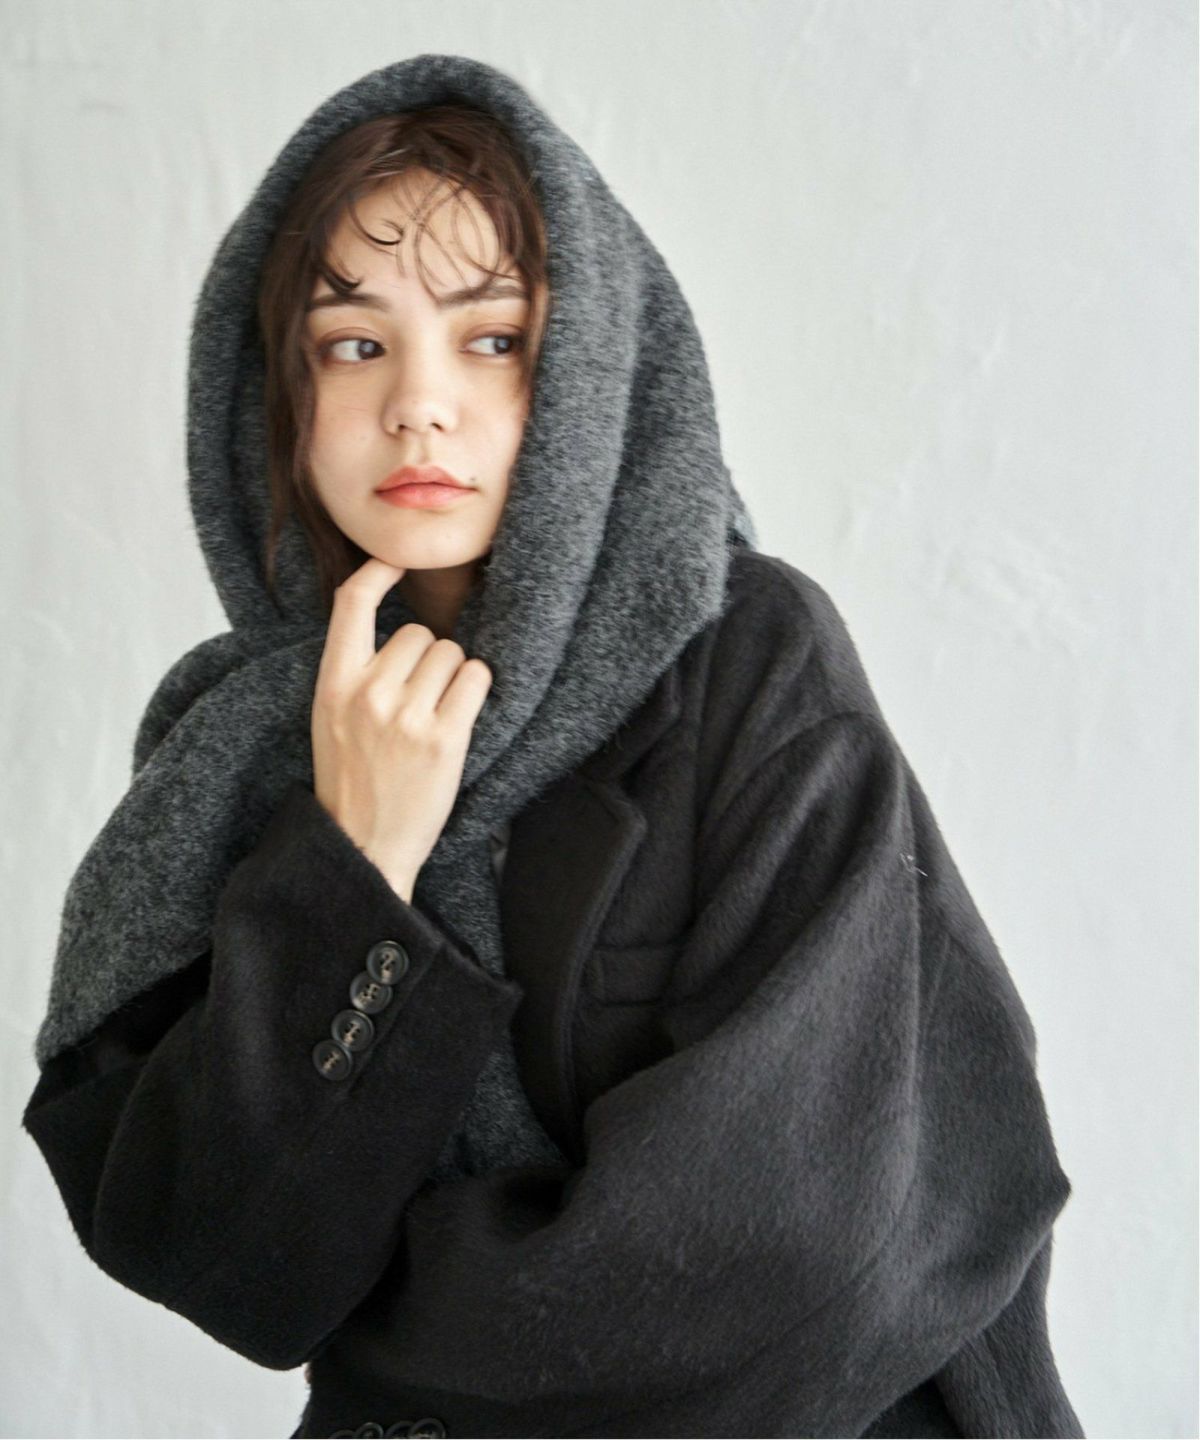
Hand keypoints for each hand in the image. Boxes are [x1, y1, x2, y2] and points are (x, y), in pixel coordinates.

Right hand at [310, 558, 493, 899]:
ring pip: (452, 653)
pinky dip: (476, 692)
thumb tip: (400, 630)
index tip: (394, 562)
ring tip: (436, 716)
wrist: (365, 846)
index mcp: (332, 685)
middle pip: (419, 634)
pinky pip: (476, 678)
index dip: (377, 571)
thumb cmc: (353, 782)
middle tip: (418, 702)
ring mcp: (407, 716)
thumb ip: (356, 674)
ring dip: (454, 677)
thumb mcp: (332, 719)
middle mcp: (368, 694)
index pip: (351, 604)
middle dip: (428, 660)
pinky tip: (461, 718)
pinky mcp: (445, 738)